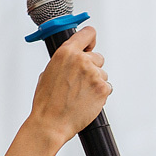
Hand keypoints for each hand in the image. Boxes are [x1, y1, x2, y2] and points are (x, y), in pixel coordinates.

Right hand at [28, 26, 111, 145]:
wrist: (51, 122)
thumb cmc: (47, 100)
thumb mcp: (48, 72)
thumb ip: (64, 61)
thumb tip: (73, 57)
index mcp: (66, 53)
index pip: (88, 33)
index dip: (90, 40)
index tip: (90, 45)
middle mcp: (82, 60)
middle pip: (99, 57)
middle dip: (92, 67)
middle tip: (80, 82)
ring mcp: (94, 74)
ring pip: (103, 74)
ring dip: (96, 82)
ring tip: (80, 94)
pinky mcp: (103, 88)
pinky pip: (108, 87)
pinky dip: (100, 94)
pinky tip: (87, 100)